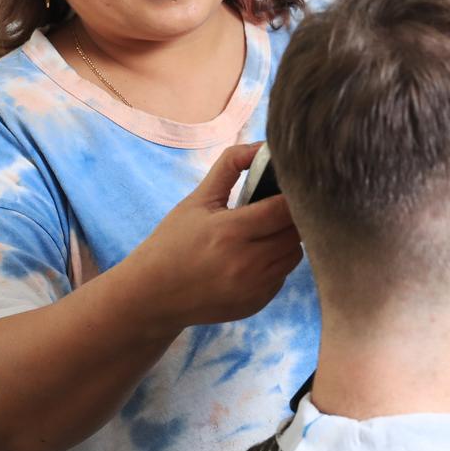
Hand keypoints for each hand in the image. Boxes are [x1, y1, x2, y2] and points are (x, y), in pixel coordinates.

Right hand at [131, 143, 302, 334]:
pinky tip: (254, 256)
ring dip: (287, 239)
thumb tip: (261, 146)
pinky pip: (283, 275)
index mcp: (231, 231)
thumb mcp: (197, 199)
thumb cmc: (174, 241)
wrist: (154, 295)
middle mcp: (247, 263)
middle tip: (275, 206)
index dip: (291, 195)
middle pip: (295, 231)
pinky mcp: (257, 304)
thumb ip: (230, 166)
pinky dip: (276, 262)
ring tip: (265, 230)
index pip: (283, 209)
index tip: (288, 185)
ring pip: (294, 254)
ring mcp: (254, 288)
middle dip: (291, 216)